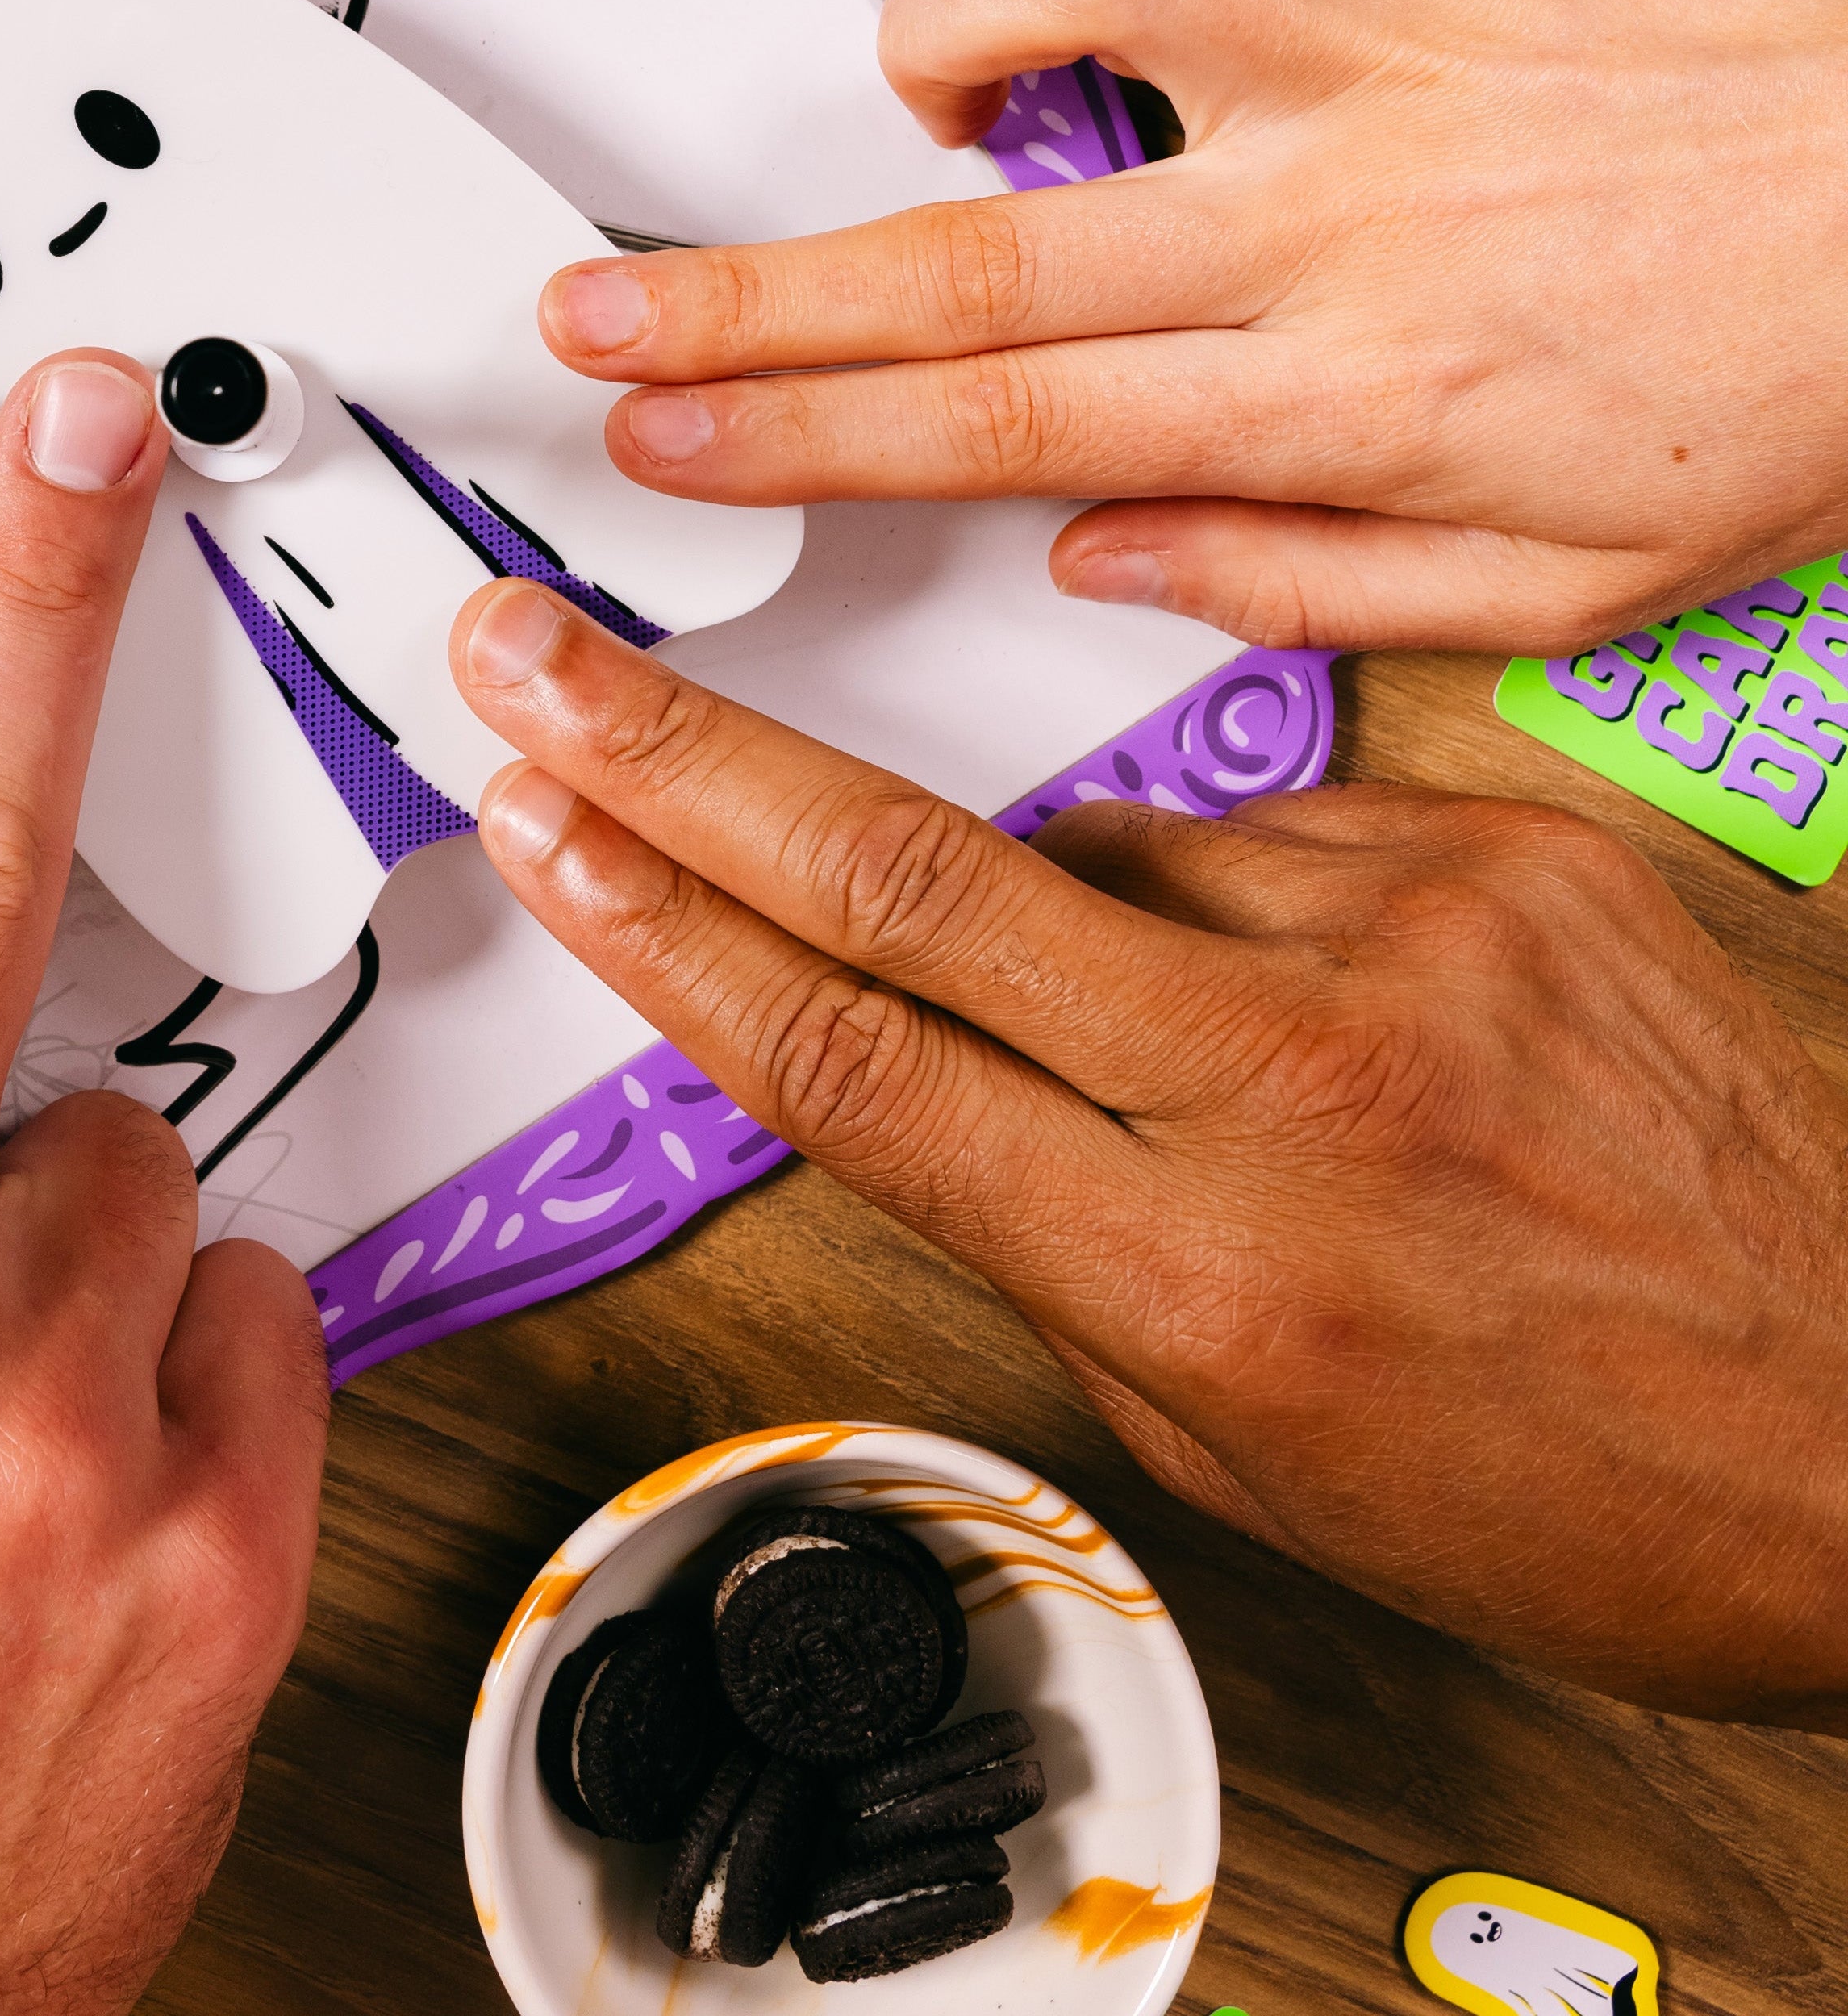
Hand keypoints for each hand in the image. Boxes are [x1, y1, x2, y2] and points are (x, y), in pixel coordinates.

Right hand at [452, 577, 1847, 1726]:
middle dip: (678, 752)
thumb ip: (1057, 1244)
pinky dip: (1241, 897)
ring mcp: (1417, 931)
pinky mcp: (1508, 843)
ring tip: (1187, 1052)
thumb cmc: (1601, 1487)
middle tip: (543, 657)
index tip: (547, 828)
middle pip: (905, 875)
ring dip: (1056, 909)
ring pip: (1099, 848)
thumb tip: (913, 1078)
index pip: (850, 1062)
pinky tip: (1322, 999)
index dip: (661, 930)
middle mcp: (1301, 1081)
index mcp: (1209, 1274)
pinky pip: (1274, 829)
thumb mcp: (1257, 1455)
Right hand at [538, 0, 1847, 653]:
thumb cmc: (1785, 398)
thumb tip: (1101, 557)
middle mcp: (1331, 220)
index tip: (664, 436)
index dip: (800, 433)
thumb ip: (1303, 583)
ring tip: (895, 88)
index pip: (1004, 425)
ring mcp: (1377, 62)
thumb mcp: (1557, 597)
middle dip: (747, 290)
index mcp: (1348, 400)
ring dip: (950, 30)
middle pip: (975, 255)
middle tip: (596, 300)